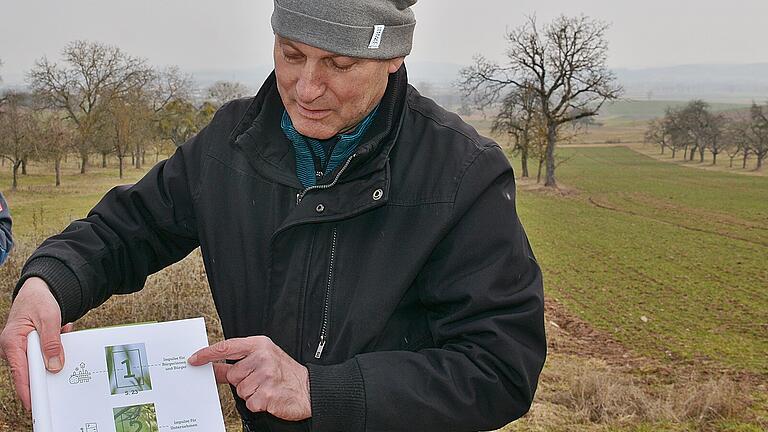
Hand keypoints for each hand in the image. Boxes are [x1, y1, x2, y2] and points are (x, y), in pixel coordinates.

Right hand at [0, 277, 73, 409]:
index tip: (36, 402)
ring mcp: (22, 348)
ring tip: (61, 331)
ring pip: (41, 361)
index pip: (20, 372)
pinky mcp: (32, 346)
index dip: (28, 389)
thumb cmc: (39, 300)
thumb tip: (54, 365)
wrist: (40, 289)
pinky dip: (56, 345)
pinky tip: (62, 331)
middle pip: (31, 370)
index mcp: (11, 342)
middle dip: (49, 367)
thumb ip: (52, 342)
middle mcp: (13, 348)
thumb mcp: (49, 318)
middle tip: (61, 367)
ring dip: (55, 351)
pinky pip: (46, 353)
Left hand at [188, 336, 310, 420]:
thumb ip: (238, 362)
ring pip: (240, 390)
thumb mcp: (264, 359)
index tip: (194, 359)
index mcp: (260, 345)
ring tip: (267, 388)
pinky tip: (270, 397)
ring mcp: (266, 375)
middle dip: (243, 381)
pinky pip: (249, 402)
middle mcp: (263, 357)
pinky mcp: (267, 394)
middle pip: (233, 374)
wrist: (308, 390)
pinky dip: (258, 403)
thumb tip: (213, 367)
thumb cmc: (285, 373)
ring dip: (251, 393)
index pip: (227, 347)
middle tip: (260, 380)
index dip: (207, 354)